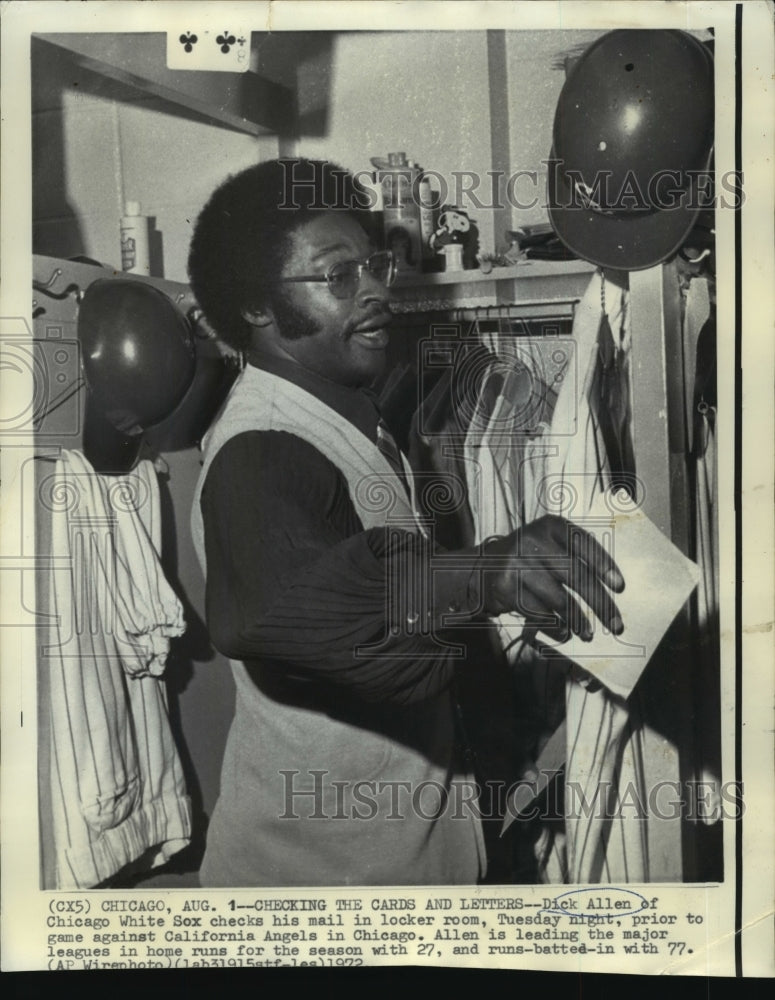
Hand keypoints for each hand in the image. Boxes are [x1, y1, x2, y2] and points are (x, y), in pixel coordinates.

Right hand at [475, 515, 623, 642]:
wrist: (482, 567)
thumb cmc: (531, 558)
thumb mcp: (552, 543)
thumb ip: (579, 554)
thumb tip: (612, 584)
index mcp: (550, 525)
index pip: (583, 543)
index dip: (604, 565)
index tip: (620, 587)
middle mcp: (533, 541)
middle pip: (576, 575)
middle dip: (600, 603)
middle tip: (617, 625)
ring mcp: (517, 564)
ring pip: (559, 599)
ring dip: (578, 621)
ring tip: (589, 634)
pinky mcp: (505, 587)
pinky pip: (539, 613)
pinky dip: (555, 627)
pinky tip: (564, 633)